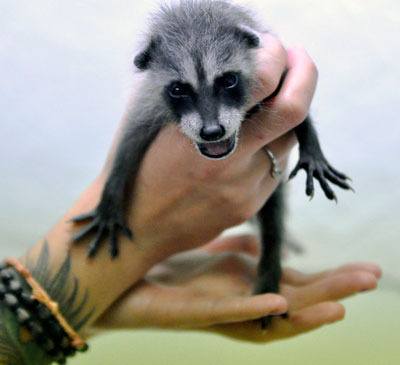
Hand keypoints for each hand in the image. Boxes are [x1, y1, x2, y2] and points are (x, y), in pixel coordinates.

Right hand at [83, 35, 317, 261]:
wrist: (137, 225)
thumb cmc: (142, 169)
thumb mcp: (158, 121)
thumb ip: (195, 95)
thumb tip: (234, 69)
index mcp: (197, 125)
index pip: (259, 80)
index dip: (279, 58)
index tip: (279, 50)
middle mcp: (225, 156)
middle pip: (292, 111)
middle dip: (304, 80)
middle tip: (298, 65)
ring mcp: (241, 186)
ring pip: (288, 141)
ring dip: (285, 120)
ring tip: (265, 113)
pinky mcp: (248, 207)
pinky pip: (276, 170)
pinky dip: (272, 151)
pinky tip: (252, 149)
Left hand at [93, 234, 380, 341]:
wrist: (129, 280)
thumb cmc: (174, 269)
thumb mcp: (214, 252)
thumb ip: (240, 250)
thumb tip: (261, 242)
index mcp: (248, 286)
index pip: (298, 284)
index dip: (331, 279)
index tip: (365, 269)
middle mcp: (242, 301)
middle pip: (296, 299)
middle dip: (334, 291)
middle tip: (371, 279)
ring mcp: (221, 310)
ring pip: (272, 314)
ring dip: (306, 309)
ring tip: (340, 302)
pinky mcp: (195, 311)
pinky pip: (228, 313)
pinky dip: (254, 308)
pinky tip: (277, 299)